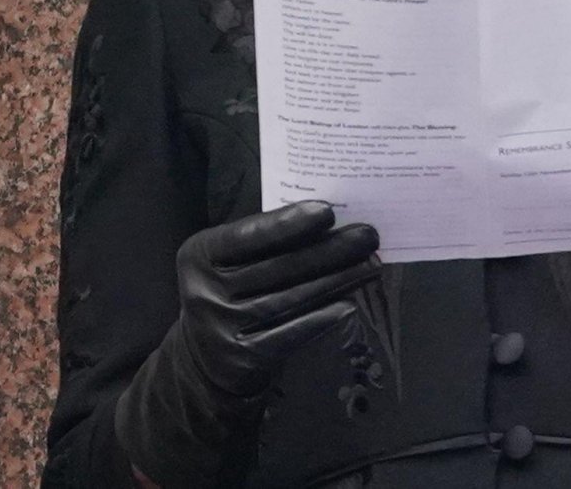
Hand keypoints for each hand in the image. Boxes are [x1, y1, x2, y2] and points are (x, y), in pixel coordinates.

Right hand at [174, 198, 380, 396]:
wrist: (204, 357)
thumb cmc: (232, 287)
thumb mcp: (231, 259)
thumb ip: (265, 241)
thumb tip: (329, 224)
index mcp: (200, 254)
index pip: (248, 235)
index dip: (288, 223)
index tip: (328, 211)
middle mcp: (204, 291)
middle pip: (278, 267)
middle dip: (329, 249)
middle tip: (368, 235)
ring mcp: (221, 328)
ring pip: (289, 299)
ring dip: (336, 281)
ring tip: (369, 265)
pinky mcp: (241, 359)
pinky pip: (289, 335)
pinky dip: (321, 319)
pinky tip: (348, 305)